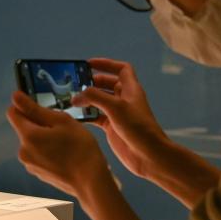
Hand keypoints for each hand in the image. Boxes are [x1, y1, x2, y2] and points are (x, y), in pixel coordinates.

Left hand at [6, 91, 110, 198]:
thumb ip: (35, 109)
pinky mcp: (37, 172)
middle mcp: (23, 151)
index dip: (24, 106)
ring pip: (32, 141)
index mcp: (28, 136)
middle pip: (24, 128)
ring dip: (43, 137)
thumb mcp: (62, 122)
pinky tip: (64, 154)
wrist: (91, 182)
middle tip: (61, 127)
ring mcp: (30, 164)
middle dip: (38, 123)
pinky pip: (37, 154)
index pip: (13, 112)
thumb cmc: (81, 149)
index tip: (41, 107)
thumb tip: (15, 96)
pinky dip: (47, 150)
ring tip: (64, 142)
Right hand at [71, 58, 168, 178]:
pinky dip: (86, 115)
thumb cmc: (138, 128)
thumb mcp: (116, 107)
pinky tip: (75, 116)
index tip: (90, 64)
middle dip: (92, 82)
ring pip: (100, 101)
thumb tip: (77, 95)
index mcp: (130, 89)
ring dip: (87, 99)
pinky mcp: (112, 127)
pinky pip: (96, 116)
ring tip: (72, 99)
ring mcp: (118, 114)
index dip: (107, 64)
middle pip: (107, 84)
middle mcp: (124, 99)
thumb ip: (95, 97)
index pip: (121, 69)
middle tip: (75, 83)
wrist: (149, 155)